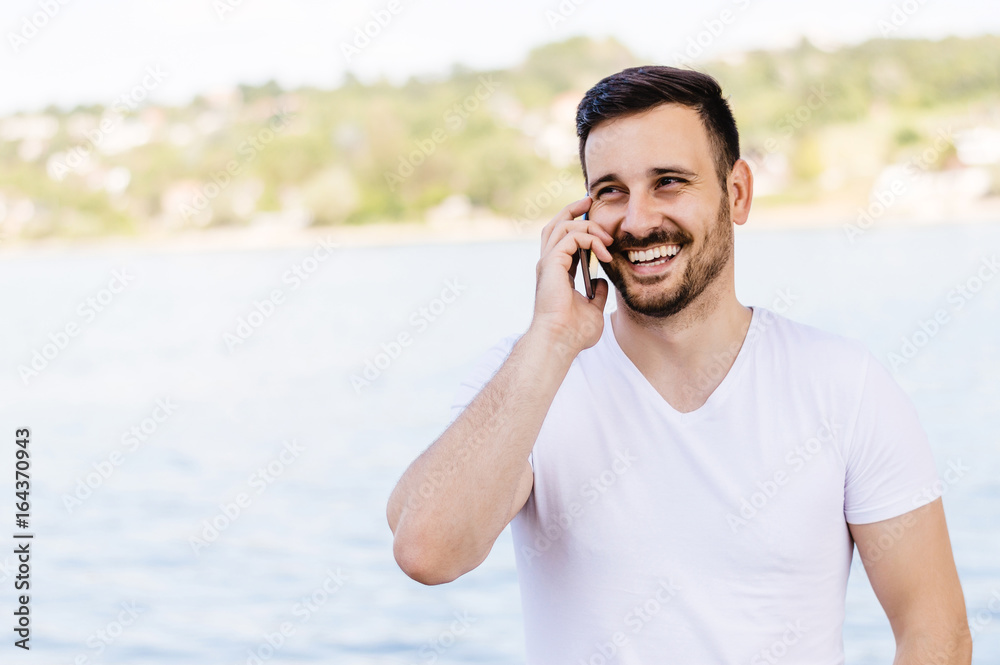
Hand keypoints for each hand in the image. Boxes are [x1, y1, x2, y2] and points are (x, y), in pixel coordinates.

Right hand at [531, 196, 613, 355]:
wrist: (560, 341)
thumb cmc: (573, 333)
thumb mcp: (592, 309)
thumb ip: (597, 293)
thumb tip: (602, 282)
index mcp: (556, 272)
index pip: (562, 238)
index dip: (578, 224)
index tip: (594, 217)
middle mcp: (548, 263)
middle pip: (556, 223)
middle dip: (574, 209)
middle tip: (592, 201)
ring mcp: (548, 262)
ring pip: (563, 225)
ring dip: (589, 225)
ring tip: (608, 238)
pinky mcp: (552, 263)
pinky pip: (571, 236)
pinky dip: (590, 238)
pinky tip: (605, 251)